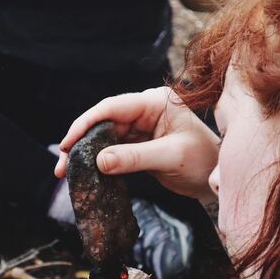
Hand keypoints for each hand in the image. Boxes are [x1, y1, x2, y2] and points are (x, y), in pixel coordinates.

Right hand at [55, 86, 219, 201]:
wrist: (217, 177)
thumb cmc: (203, 161)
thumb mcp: (170, 158)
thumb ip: (135, 158)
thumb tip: (99, 161)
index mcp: (155, 102)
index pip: (112, 107)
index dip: (85, 123)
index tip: (67, 144)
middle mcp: (144, 109)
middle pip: (102, 121)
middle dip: (80, 142)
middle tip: (62, 166)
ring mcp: (140, 126)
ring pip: (103, 136)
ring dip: (85, 153)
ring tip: (66, 173)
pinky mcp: (137, 143)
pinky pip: (111, 148)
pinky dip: (97, 161)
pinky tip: (84, 173)